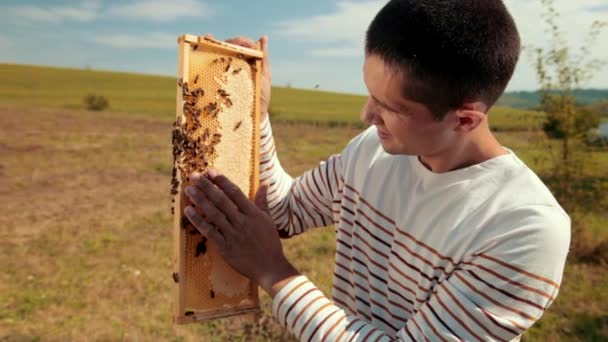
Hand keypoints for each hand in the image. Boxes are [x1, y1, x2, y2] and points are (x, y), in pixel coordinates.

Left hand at [183, 169, 298, 295]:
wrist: (270, 267)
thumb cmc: (270, 243)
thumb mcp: (268, 220)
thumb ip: (263, 201)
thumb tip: (265, 184)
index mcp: (253, 213)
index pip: (235, 192)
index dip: (221, 181)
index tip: (210, 171)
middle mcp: (242, 221)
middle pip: (221, 200)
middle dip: (207, 186)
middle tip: (194, 176)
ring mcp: (233, 234)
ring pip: (213, 213)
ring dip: (200, 200)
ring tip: (188, 189)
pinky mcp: (225, 247)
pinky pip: (209, 231)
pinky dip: (198, 221)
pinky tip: (189, 211)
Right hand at [204, 34, 271, 120]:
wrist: (254, 117)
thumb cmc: (261, 97)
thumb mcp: (264, 77)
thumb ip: (264, 58)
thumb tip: (263, 37)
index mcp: (245, 61)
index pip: (240, 45)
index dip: (237, 40)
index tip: (237, 43)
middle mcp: (234, 65)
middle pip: (225, 48)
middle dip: (220, 42)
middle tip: (216, 41)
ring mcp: (225, 74)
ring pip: (216, 56)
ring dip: (210, 46)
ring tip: (206, 40)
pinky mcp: (218, 83)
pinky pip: (210, 70)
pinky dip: (203, 59)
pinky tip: (197, 50)